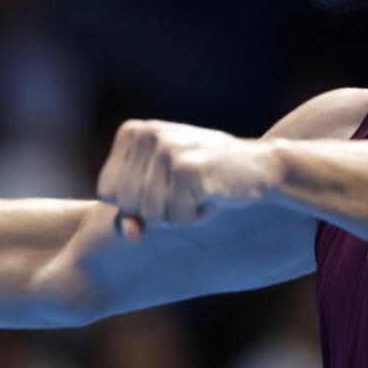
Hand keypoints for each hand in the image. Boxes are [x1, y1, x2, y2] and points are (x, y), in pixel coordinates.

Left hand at [96, 120, 278, 239]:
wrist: (259, 166)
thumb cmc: (206, 179)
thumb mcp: (162, 192)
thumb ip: (135, 214)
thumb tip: (131, 234)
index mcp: (132, 132)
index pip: (107, 192)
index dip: (136, 203)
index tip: (166, 185)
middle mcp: (146, 134)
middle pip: (127, 205)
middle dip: (157, 210)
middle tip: (186, 190)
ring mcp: (167, 149)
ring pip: (150, 214)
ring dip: (178, 214)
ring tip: (200, 191)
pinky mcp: (188, 168)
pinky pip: (175, 218)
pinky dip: (195, 216)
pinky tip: (212, 194)